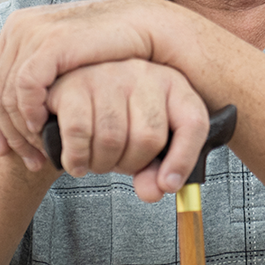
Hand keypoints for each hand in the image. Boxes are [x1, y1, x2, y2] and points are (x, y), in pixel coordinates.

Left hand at [0, 0, 164, 169]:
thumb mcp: (66, 60)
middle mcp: (19, 25)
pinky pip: (26, 87)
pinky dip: (30, 112)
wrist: (142, 25)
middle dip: (8, 132)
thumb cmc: (110, 48)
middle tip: (26, 160)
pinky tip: (43, 129)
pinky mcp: (51, 41)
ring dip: (20, 131)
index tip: (4, 151)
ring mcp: (33, 31)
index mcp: (19, 27)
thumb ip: (42, 75)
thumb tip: (21, 105)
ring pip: (7, 93)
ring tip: (39, 155)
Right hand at [45, 60, 209, 201]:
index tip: (168, 184)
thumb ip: (155, 170)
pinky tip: (78, 160)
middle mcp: (144, 74)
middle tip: (119, 163)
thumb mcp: (144, 142)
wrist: (70, 94)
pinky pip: (79, 133)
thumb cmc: (115, 117)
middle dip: (131, 164)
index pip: (193, 122)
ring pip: (113, 139)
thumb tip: (153, 191)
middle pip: (149, 138)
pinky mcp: (74, 86)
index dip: (183, 160)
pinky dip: (77, 157)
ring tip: (98, 159)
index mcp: (172, 85)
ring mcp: (109, 76)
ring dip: (102, 164)